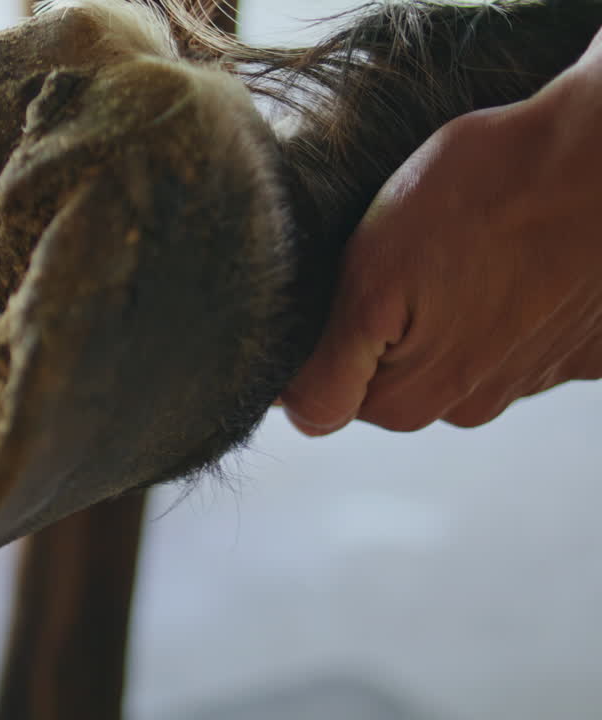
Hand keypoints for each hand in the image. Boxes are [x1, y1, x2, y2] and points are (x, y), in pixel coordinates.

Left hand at [281, 35, 601, 435]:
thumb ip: (328, 367)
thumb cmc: (484, 195)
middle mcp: (474, 407)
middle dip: (389, 315)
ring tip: (471, 238)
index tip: (352, 276)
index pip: (331, 390)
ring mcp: (537, 377)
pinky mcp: (587, 345)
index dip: (327, 332)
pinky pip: (525, 325)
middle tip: (411, 247)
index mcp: (410, 402)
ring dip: (454, 301)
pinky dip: (515, 292)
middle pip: (394, 370)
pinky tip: (522, 250)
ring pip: (457, 344)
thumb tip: (300, 416)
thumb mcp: (371, 275)